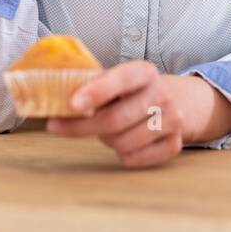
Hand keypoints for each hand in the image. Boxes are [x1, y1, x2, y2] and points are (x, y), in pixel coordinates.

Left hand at [46, 61, 188, 167]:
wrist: (178, 102)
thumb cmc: (132, 93)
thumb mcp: (115, 80)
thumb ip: (90, 86)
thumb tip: (53, 99)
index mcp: (144, 72)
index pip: (121, 80)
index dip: (96, 92)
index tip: (72, 104)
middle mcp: (163, 94)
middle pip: (115, 119)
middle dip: (82, 127)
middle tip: (59, 128)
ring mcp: (173, 119)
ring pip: (123, 143)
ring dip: (106, 141)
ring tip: (107, 131)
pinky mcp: (175, 144)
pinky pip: (135, 159)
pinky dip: (122, 156)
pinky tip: (124, 144)